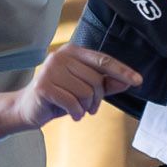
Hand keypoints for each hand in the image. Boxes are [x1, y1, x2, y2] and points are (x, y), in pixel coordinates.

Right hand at [0, 42, 139, 138]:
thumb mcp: (84, 89)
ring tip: (78, 110)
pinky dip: (76, 113)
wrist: (28, 108)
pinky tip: (71, 114)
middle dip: (97, 99)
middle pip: (96, 80)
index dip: (122, 71)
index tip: (138, 80)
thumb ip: (105, 84)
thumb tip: (128, 81)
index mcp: (73, 52)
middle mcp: (61, 56)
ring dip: (86, 107)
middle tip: (89, 107)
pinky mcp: (44, 86)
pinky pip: (72, 103)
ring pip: (85, 92)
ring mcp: (51, 69)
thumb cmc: (59, 96)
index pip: (103, 60)